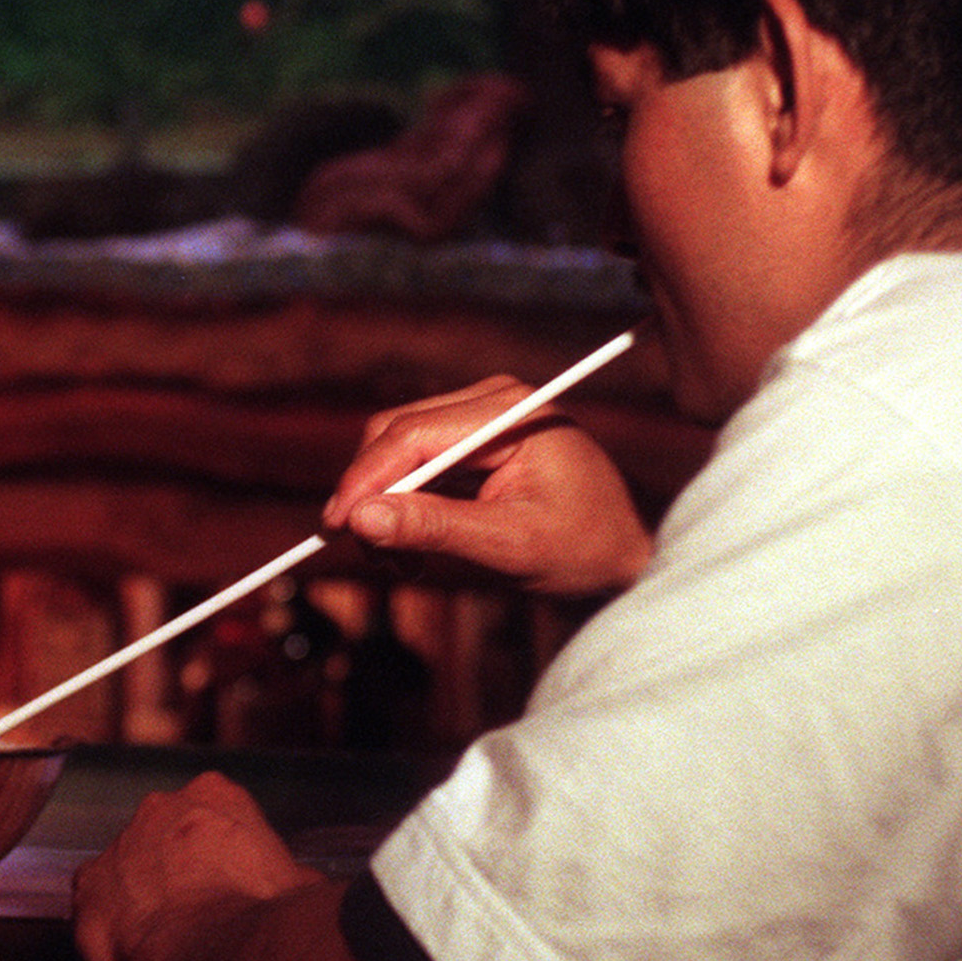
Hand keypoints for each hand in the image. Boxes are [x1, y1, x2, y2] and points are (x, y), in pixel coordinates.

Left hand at [72, 772, 315, 960]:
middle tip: (198, 914)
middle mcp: (160, 807)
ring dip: (142, 897)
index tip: (231, 887)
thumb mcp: (298, 884)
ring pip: (128, 869)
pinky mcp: (89, 886)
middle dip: (177, 871)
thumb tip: (299, 889)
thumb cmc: (263, 914)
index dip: (223, 857)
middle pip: (165, 836)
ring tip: (168, 940)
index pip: (214, 815)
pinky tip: (134, 953)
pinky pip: (95, 905)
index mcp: (215, 795)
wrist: (219, 948)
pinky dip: (110, 927)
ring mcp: (119, 843)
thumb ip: (289, 874)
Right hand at [322, 375, 650, 597]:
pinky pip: (417, 460)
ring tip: (403, 561)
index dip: (365, 479)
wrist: (625, 554)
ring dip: (387, 502)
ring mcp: (484, 414)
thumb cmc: (584, 549)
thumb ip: (436, 528)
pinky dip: (405, 501)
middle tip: (372, 553)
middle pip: (396, 433)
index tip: (336, 526)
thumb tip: (362, 519)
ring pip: (398, 448)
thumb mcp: (509, 546)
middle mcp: (493, 399)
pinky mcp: (476, 436)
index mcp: (510, 412)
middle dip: (373, 493)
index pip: (411, 435)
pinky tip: (418, 544)